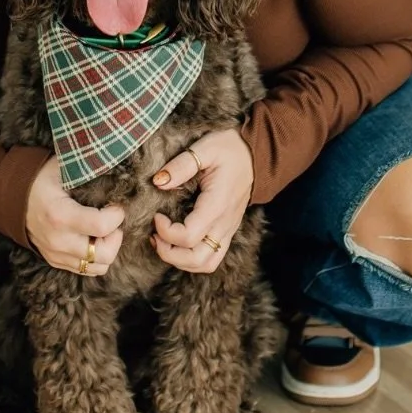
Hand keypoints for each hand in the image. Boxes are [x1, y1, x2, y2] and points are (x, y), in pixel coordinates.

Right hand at [25, 156, 124, 275]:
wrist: (10, 196)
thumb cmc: (41, 178)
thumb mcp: (63, 168)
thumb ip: (88, 170)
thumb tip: (114, 171)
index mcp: (60, 215)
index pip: (102, 226)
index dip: (117, 215)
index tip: (116, 205)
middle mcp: (58, 240)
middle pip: (104, 255)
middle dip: (116, 236)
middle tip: (112, 220)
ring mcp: (55, 254)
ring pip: (97, 267)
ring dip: (107, 249)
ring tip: (104, 230)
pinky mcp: (55, 260)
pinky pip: (85, 269)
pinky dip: (95, 257)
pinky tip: (93, 238)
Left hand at [150, 126, 253, 272]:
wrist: (257, 154)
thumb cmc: (229, 149)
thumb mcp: (204, 148)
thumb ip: (180, 165)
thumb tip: (158, 182)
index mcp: (217, 205)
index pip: (189, 237)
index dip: (166, 232)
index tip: (156, 214)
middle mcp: (224, 224)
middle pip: (197, 259)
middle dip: (169, 254)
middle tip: (155, 235)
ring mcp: (227, 230)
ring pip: (206, 264)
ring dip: (180, 260)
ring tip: (163, 241)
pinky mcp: (226, 231)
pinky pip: (211, 257)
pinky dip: (191, 258)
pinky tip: (177, 242)